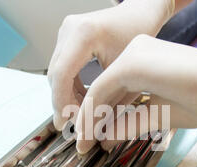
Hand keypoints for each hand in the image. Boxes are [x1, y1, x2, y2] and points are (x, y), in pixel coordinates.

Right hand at [48, 0, 173, 130]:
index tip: (64, 123)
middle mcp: (69, 29)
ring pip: (57, 71)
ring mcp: (66, 31)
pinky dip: (71, 83)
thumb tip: (91, 125)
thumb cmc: (139, 33)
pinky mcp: (68, 35)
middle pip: (56, 74)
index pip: (61, 75)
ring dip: (66, 94)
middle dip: (62, 101)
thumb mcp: (124, 67)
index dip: (61, 102)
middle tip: (70, 124)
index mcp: (83, 34)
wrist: (141, 11)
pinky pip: (64, 65)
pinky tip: (82, 97)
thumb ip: (105, 95)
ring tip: (78, 113)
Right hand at [76, 21, 196, 153]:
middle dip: (93, 117)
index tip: (83, 141)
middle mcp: (134, 51)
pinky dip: (121, 100)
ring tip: (101, 136)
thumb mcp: (165, 117)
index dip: (87, 121)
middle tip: (87, 141)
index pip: (98, 94)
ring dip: (107, 110)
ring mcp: (142, 51)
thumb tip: (107, 136)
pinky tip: (117, 119)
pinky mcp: (150, 57)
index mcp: (133, 63)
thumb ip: (130, 124)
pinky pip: (127, 80)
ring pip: (114, 85)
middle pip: (103, 88)